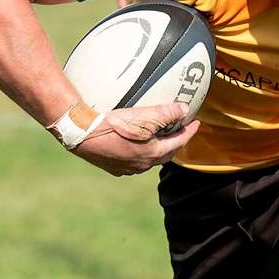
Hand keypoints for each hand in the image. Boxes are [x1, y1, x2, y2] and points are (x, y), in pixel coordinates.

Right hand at [71, 102, 197, 176]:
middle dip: (175, 142)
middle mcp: (142, 165)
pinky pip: (131, 161)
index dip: (189, 131)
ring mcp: (126, 168)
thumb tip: (184, 110)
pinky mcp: (112, 167)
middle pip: (165, 154)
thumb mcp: (142, 116)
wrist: (82, 135)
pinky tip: (133, 145)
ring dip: (156, 149)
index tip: (196, 123)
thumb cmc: (112, 125)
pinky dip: (139, 152)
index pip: (178, 142)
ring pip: (148, 159)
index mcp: (153, 154)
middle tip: (180, 132)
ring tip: (158, 138)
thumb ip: (166, 113)